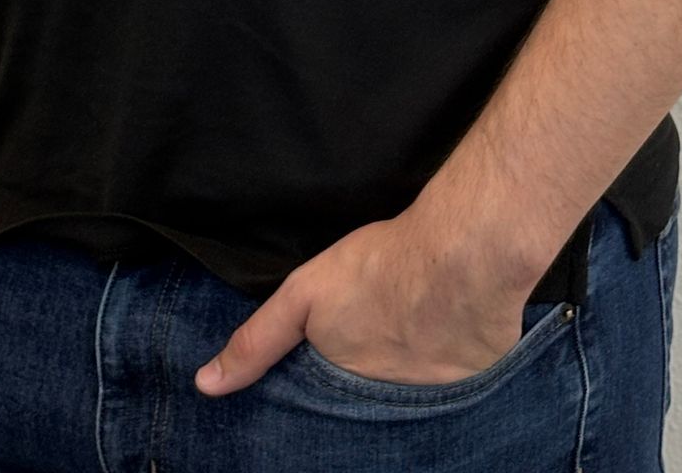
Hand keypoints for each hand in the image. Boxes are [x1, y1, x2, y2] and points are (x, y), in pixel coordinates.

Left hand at [194, 207, 538, 395]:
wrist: (461, 254)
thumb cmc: (381, 270)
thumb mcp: (305, 297)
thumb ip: (258, 342)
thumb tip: (206, 386)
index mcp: (346, 399)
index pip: (325, 426)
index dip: (320, 412)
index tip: (321, 394)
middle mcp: (390, 417)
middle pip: (367, 419)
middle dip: (360, 406)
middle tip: (366, 361)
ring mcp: (435, 409)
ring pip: (411, 406)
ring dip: (404, 388)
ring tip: (403, 353)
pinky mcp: (475, 391)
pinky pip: (456, 395)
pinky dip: (447, 379)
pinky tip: (444, 345)